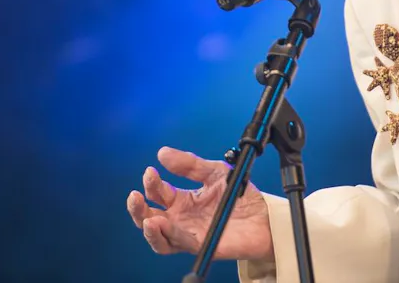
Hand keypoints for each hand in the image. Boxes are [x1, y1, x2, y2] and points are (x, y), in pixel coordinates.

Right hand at [126, 147, 273, 261]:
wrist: (263, 215)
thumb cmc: (240, 195)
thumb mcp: (214, 172)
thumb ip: (190, 164)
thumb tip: (163, 153)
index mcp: (183, 201)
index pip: (158, 193)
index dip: (151, 183)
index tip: (150, 171)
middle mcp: (182, 219)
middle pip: (150, 218)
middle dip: (138, 208)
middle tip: (135, 196)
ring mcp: (189, 234)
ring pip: (159, 237)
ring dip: (149, 228)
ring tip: (148, 218)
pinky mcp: (200, 245)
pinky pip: (179, 244)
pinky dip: (168, 235)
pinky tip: (162, 225)